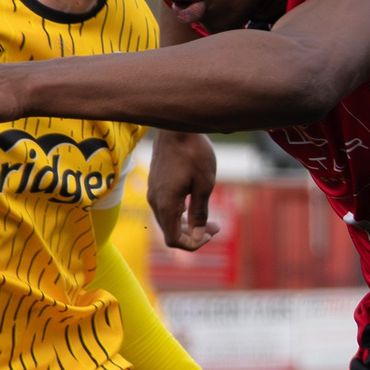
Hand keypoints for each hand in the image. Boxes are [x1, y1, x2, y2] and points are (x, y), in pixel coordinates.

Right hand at [151, 130, 219, 250]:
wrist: (177, 125)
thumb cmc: (194, 153)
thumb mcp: (204, 184)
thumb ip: (199, 213)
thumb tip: (196, 236)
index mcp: (166, 205)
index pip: (174, 240)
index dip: (193, 244)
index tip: (212, 233)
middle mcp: (155, 201)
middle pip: (170, 232)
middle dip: (194, 234)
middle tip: (217, 227)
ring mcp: (153, 192)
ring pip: (168, 220)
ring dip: (188, 224)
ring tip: (211, 219)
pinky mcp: (155, 183)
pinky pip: (165, 207)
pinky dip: (181, 212)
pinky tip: (194, 202)